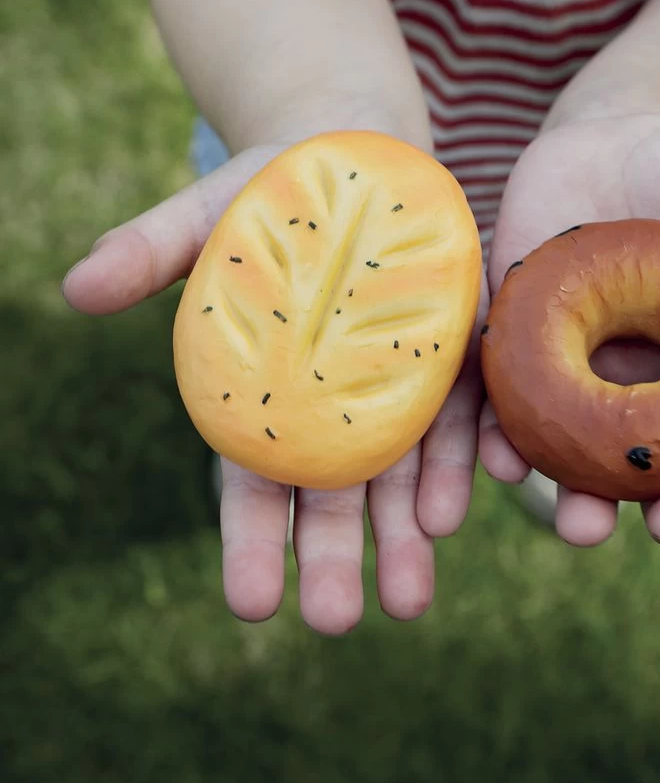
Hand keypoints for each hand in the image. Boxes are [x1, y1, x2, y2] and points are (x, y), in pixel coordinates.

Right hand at [62, 143, 488, 633]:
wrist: (355, 163)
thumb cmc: (266, 194)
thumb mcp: (205, 216)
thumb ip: (151, 251)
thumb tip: (74, 287)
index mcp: (269, 396)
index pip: (257, 484)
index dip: (253, 541)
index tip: (250, 603)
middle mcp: (338, 408)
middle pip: (336, 498)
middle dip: (336, 559)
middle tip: (339, 619)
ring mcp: (401, 389)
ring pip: (403, 479)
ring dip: (405, 539)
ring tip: (408, 599)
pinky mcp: (454, 357)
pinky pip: (461, 418)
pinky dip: (461, 463)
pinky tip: (458, 508)